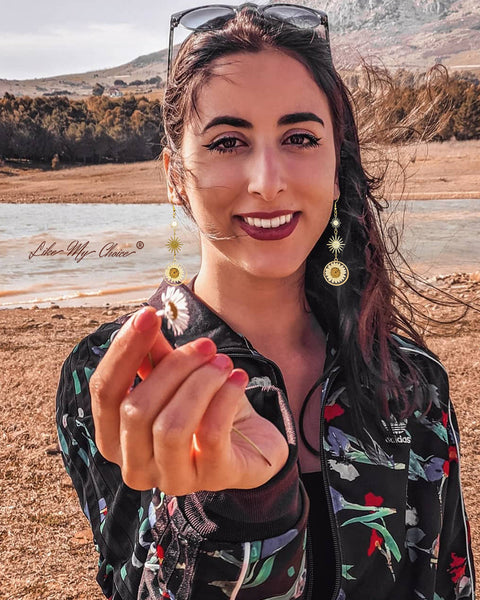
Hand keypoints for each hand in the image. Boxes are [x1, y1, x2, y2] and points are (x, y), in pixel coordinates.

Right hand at [89, 306, 288, 493]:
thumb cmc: (205, 412)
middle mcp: (134, 466)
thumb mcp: (177, 381)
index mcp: (114, 438)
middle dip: (173, 367)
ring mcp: (171, 479)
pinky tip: (238, 378)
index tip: (148, 314)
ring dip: (200, 382)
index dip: (123, 350)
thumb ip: (156, 357)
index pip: (103, 391)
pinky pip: (211, 434)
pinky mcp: (211, 479)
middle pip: (136, 408)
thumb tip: (143, 319)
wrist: (252, 447)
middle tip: (206, 346)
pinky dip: (225, 397)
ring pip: (171, 426)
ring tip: (223, 362)